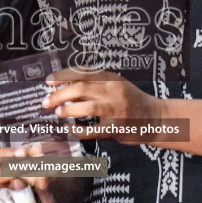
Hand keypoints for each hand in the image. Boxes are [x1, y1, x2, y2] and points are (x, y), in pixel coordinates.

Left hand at [42, 68, 162, 142]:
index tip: (48, 81)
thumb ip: (94, 83)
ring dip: (68, 110)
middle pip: (80, 88)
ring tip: (58, 113)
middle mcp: (113, 91)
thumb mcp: (116, 85)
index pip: (82, 72)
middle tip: (46, 102)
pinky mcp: (116, 128)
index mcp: (111, 78)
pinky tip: (70, 129)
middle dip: (59, 95)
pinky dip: (78, 130)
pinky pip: (92, 130)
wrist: (154, 118)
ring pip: (86, 107)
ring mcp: (115, 110)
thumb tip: (64, 85)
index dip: (62, 76)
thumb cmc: (131, 101)